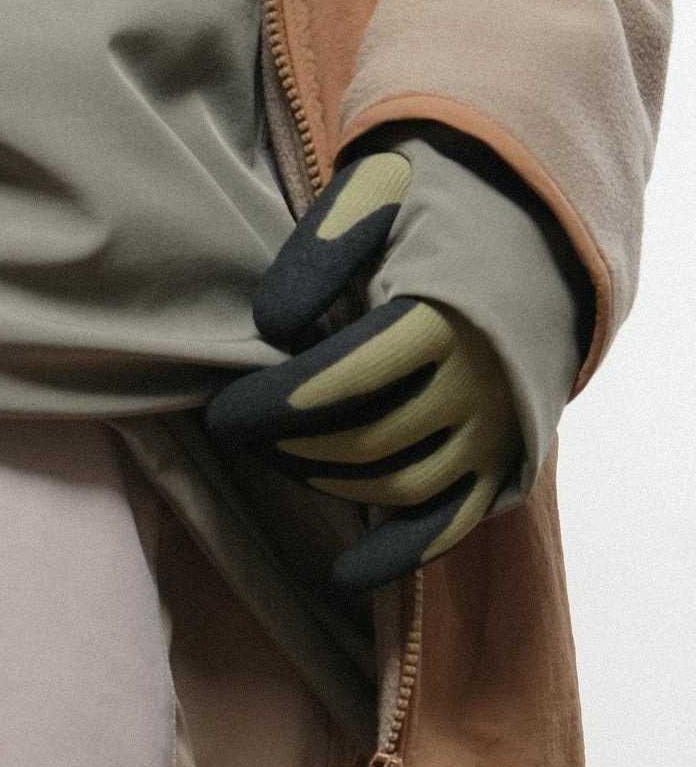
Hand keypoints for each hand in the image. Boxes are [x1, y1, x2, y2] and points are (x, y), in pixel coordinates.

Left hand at [206, 150, 522, 593]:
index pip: (342, 381)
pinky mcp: (503, 462)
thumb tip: (270, 323)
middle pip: (364, 440)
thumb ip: (326, 244)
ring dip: (326, 481)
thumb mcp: (385, 190)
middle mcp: (478, 384)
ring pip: (398, 484)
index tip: (221, 413)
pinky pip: (452, 525)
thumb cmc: (446, 204)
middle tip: (240, 431)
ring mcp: (495, 430)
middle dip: (289, 444)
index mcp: (446, 316)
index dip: (272, 405)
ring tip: (278, 456)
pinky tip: (343, 575)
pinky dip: (398, 556)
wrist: (545, 227)